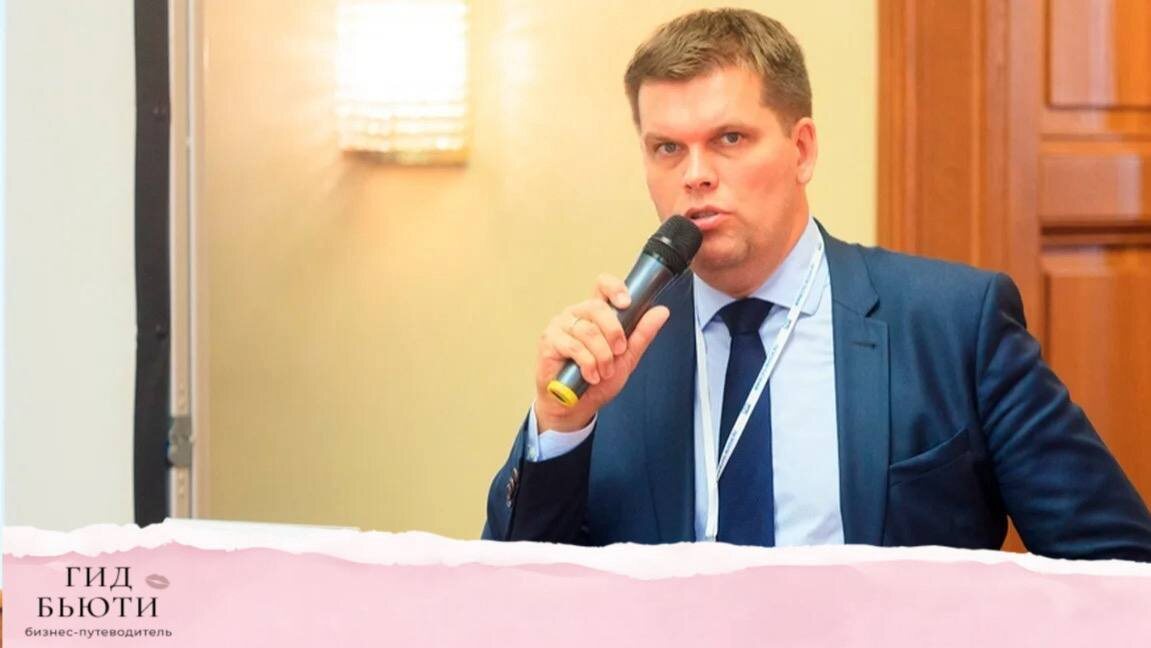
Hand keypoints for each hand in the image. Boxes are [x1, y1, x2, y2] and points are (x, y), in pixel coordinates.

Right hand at [534, 273, 670, 431]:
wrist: (576, 406)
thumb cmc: (598, 380)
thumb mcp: (627, 357)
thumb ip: (641, 334)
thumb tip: (661, 311)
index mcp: (595, 314)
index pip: (602, 286)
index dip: (614, 288)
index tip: (626, 303)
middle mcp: (576, 314)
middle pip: (597, 307)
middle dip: (614, 332)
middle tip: (619, 353)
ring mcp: (561, 325)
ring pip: (587, 330)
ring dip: (601, 355)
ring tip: (604, 372)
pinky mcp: (549, 340)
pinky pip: (573, 346)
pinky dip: (587, 364)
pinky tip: (590, 375)